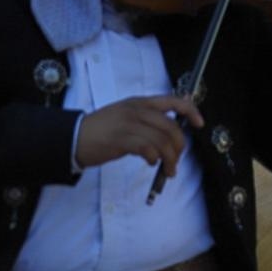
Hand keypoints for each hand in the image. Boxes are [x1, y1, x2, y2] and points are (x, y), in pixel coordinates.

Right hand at [76, 95, 203, 174]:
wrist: (71, 137)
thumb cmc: (101, 129)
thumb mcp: (126, 115)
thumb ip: (148, 118)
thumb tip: (173, 126)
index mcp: (141, 102)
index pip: (174, 101)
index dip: (191, 111)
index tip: (200, 124)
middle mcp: (137, 110)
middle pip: (171, 127)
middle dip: (179, 147)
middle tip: (176, 160)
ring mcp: (129, 124)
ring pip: (162, 141)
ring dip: (170, 159)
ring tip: (168, 169)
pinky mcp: (121, 140)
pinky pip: (148, 149)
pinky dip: (154, 158)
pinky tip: (151, 163)